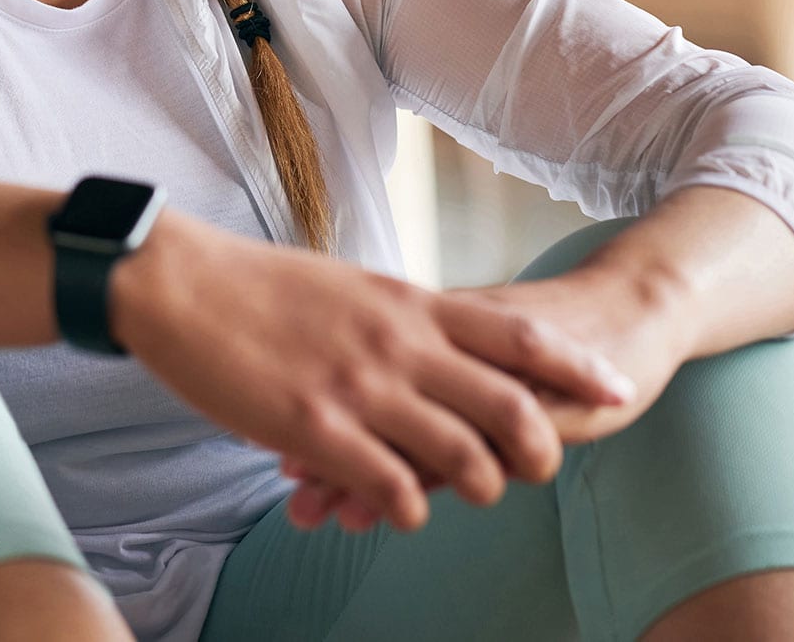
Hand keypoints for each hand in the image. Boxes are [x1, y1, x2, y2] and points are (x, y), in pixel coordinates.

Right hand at [110, 212, 640, 533]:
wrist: (177, 284)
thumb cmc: (256, 285)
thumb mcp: (350, 286)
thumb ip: (400, 317)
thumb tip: (437, 341)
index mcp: (407, 303)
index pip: (519, 335)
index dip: (577, 367)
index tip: (616, 391)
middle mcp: (398, 344)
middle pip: (510, 406)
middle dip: (539, 449)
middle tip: (536, 470)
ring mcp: (359, 388)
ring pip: (462, 459)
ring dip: (475, 487)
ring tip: (464, 492)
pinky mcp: (314, 429)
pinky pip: (393, 489)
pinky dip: (408, 509)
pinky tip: (396, 507)